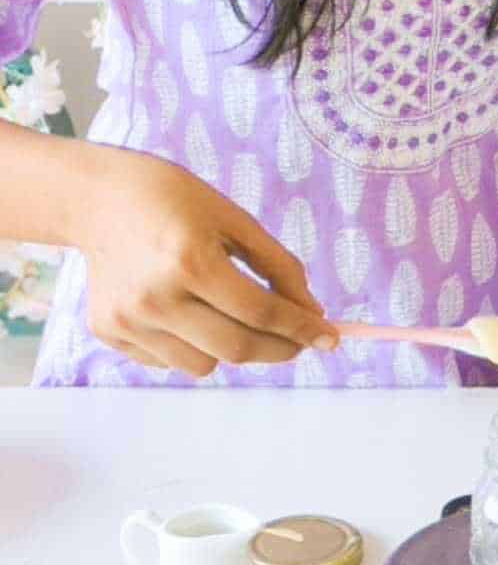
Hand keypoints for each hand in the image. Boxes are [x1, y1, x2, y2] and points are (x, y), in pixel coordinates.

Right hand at [77, 146, 337, 377]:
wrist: (99, 200)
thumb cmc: (175, 200)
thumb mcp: (234, 219)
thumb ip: (277, 265)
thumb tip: (311, 310)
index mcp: (191, 260)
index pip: (260, 311)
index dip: (301, 327)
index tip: (330, 338)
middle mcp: (157, 298)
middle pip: (236, 348)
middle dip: (279, 348)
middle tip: (299, 339)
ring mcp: (129, 321)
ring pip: (204, 364)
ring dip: (232, 347)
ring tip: (228, 311)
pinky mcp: (110, 333)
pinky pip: (169, 361)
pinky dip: (193, 345)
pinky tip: (187, 310)